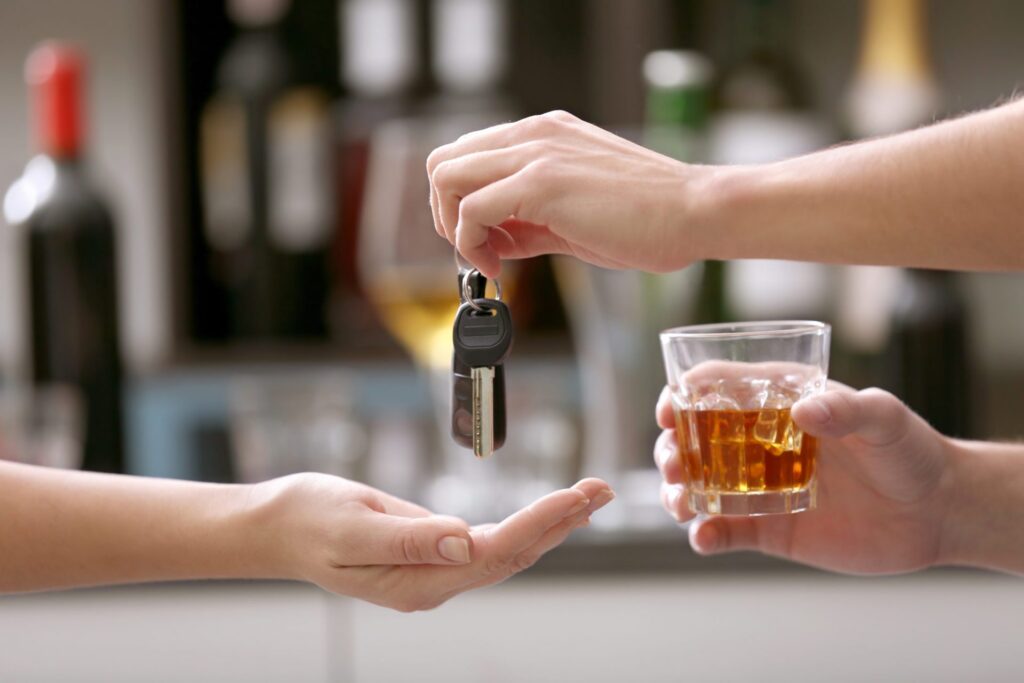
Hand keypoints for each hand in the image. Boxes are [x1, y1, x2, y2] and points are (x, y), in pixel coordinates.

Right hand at [254, 473, 613, 610]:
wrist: (278, 527)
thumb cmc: (310, 519)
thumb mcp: (353, 523)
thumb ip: (409, 537)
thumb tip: (464, 540)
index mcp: (416, 583)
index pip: (493, 554)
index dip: (536, 525)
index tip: (571, 498)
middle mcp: (433, 584)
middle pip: (512, 556)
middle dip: (559, 523)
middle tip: (601, 490)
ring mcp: (434, 572)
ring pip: (506, 551)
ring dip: (550, 523)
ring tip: (589, 497)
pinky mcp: (433, 554)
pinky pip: (490, 543)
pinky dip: (524, 523)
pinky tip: (548, 513)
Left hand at [426, 110, 708, 277]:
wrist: (693, 212)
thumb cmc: (646, 217)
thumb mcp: (573, 211)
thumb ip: (528, 220)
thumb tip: (493, 242)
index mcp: (541, 134)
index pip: (467, 156)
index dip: (461, 203)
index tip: (485, 241)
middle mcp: (532, 134)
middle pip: (444, 161)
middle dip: (445, 213)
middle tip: (477, 250)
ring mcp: (535, 153)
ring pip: (447, 178)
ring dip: (453, 228)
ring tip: (489, 259)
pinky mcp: (540, 183)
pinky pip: (471, 210)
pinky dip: (471, 244)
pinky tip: (501, 266)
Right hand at [654, 385, 955, 573]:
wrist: (937, 512)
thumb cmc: (911, 450)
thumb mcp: (885, 419)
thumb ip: (848, 410)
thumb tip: (804, 410)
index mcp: (779, 403)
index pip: (717, 388)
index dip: (683, 394)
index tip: (669, 409)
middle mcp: (760, 442)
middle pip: (694, 440)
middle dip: (671, 450)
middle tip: (673, 464)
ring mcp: (761, 487)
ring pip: (700, 486)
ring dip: (677, 492)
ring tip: (679, 503)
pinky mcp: (771, 529)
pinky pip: (727, 531)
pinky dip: (706, 535)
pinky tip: (703, 537)